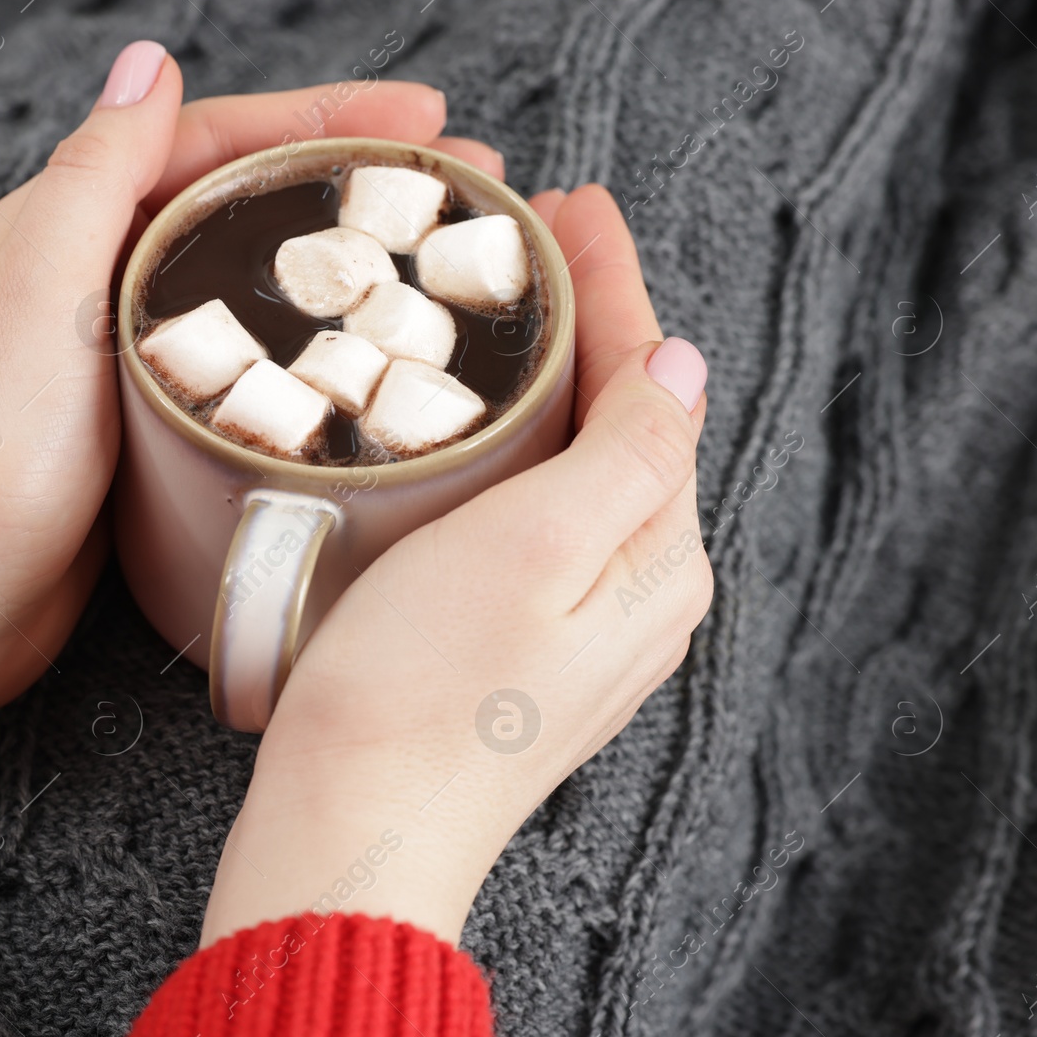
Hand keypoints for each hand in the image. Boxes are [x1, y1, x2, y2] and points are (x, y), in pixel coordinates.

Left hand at [0, 44, 508, 745]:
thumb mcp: (36, 293)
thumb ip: (96, 179)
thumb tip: (147, 65)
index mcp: (68, 230)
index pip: (214, 144)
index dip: (323, 120)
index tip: (420, 119)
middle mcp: (96, 286)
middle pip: (246, 210)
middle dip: (355, 189)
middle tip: (456, 193)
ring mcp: (124, 364)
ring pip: (251, 291)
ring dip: (342, 269)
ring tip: (434, 268)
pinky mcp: (145, 438)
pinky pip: (242, 374)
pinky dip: (307, 357)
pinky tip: (361, 372)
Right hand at [201, 184, 712, 946]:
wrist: (354, 827)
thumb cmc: (426, 689)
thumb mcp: (540, 541)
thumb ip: (628, 449)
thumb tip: (682, 369)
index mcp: (659, 559)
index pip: (651, 387)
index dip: (616, 288)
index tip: (574, 210)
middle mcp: (639, 597)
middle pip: (628, 423)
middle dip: (595, 325)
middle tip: (542, 242)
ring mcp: (582, 631)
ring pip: (587, 470)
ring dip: (561, 385)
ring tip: (517, 314)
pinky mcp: (520, 651)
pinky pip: (545, 521)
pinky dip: (526, 454)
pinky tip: (489, 434)